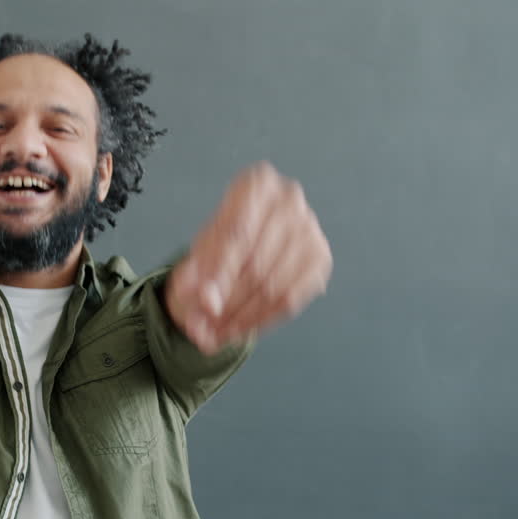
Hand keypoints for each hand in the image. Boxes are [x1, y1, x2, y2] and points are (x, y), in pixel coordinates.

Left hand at [166, 162, 331, 353]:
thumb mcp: (198, 254)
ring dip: (243, 317)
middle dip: (228, 301)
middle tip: (203, 328)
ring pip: (274, 286)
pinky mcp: (321, 258)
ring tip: (217, 334)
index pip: (238, 233)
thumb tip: (205, 304)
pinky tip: (241, 329)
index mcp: (256, 184)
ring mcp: (310, 228)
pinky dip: (263, 320)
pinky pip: (291, 299)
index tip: (205, 304)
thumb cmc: (220, 245)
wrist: (247, 245)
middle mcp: (290, 199)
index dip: (220, 273)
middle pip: (256, 263)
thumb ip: (196, 276)